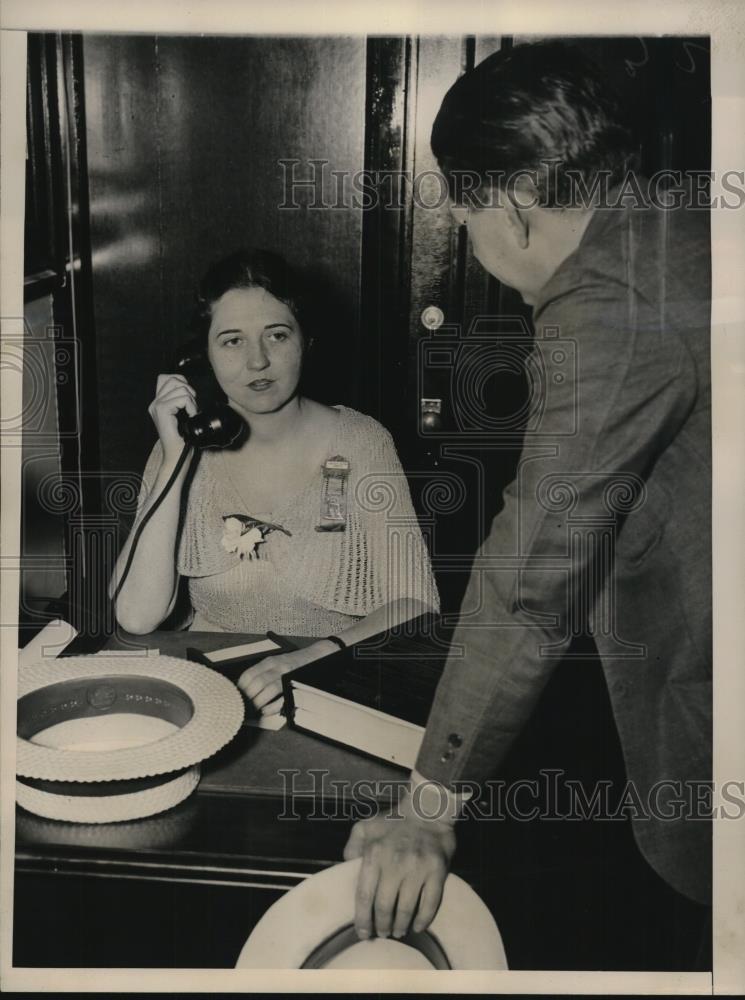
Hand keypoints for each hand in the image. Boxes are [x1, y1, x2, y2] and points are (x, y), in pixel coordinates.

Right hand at [148, 373, 196, 460]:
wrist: (177, 455)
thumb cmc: (182, 438)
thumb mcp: (182, 415)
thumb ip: (181, 401)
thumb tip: (189, 389)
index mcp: (158, 402)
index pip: (166, 378)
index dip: (181, 381)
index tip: (189, 397)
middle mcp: (154, 403)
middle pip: (174, 380)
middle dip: (188, 390)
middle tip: (191, 406)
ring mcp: (157, 406)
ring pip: (180, 389)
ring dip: (191, 401)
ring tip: (191, 413)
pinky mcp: (162, 411)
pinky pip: (182, 399)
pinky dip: (191, 406)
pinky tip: (191, 416)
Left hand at [237, 640, 336, 713]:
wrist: (316, 656)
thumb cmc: (293, 663)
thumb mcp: (276, 662)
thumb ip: (262, 672)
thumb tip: (244, 688)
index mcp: (270, 661)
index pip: (250, 674)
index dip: (241, 687)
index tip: (237, 696)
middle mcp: (278, 667)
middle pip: (258, 683)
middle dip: (249, 697)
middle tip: (245, 705)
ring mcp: (288, 676)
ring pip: (269, 689)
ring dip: (259, 702)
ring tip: (254, 709)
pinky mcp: (296, 685)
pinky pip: (283, 698)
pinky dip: (272, 707)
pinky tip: (266, 710)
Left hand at [343, 806, 455, 939]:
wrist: (428, 808)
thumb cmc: (394, 820)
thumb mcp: (366, 827)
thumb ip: (352, 847)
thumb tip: (346, 869)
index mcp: (374, 853)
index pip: (364, 896)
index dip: (362, 919)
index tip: (363, 933)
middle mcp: (394, 862)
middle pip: (384, 907)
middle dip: (381, 926)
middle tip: (382, 933)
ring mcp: (418, 868)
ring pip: (406, 909)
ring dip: (401, 926)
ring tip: (398, 931)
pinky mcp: (437, 871)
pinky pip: (430, 903)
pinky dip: (423, 920)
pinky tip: (417, 926)